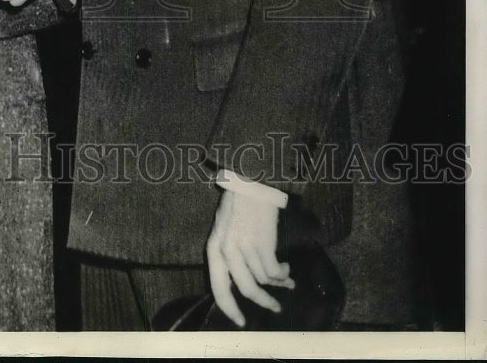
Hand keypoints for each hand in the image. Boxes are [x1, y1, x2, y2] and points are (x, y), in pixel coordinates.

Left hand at [206, 189, 293, 326]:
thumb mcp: (225, 228)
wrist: (251, 179)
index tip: (241, 321)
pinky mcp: (262, 241)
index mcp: (214, 247)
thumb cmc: (240, 204)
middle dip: (262, 302)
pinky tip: (287, 268)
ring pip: (263, 280)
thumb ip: (229, 254)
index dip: (229, 308)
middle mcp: (226, 249)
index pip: (218, 287)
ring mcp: (244, 245)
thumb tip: (240, 282)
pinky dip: (283, 273)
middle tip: (275, 308)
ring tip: (287, 281)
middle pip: (245, 289)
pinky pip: (274, 270)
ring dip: (278, 284)